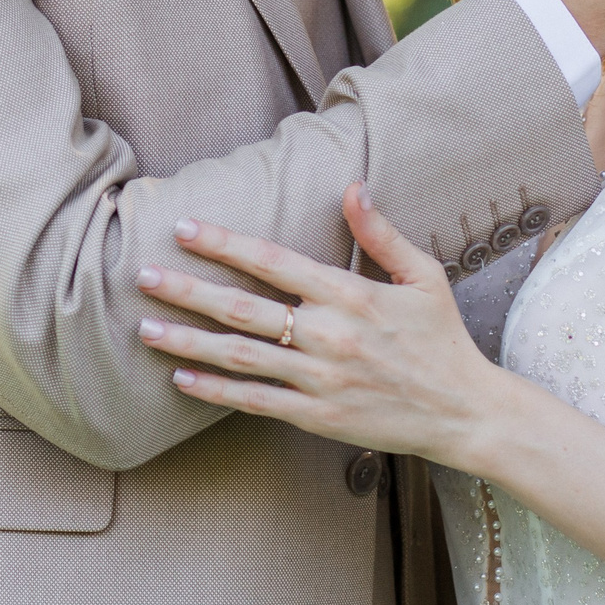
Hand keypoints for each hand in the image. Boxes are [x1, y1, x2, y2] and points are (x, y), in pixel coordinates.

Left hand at [135, 185, 504, 469]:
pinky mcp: (316, 417)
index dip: (224, 243)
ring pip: (238, 357)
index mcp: (351, 295)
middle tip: (142, 275)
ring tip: (144, 328)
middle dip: (187, 290)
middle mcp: (328, 336)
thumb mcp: (422, 277)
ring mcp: (319, 380)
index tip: (185, 228)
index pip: (274, 262)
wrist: (463, 412)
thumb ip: (381, 234)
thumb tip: (352, 187)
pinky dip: (214, 391)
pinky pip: (254, 401)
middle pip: (242, 309)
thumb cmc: (442, 339)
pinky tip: (180, 379)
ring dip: (186, 342)